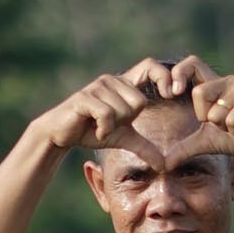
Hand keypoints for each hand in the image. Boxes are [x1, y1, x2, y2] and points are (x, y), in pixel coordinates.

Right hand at [29, 62, 178, 159]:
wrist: (61, 134)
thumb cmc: (92, 131)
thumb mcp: (123, 139)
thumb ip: (145, 147)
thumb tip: (164, 165)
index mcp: (124, 84)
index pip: (150, 66)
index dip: (164, 76)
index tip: (172, 93)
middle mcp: (112, 80)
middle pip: (139, 102)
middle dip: (127, 121)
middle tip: (109, 124)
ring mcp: (97, 86)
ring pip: (123, 110)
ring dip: (112, 127)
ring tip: (99, 126)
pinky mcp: (85, 97)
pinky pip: (107, 115)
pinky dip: (103, 129)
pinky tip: (94, 130)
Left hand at [161, 56, 233, 162]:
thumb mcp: (206, 142)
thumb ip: (184, 148)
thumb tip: (164, 164)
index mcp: (214, 85)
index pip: (192, 64)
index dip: (179, 73)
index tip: (173, 93)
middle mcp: (227, 81)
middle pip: (199, 93)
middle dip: (207, 117)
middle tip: (223, 123)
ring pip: (215, 112)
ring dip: (224, 127)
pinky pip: (232, 120)